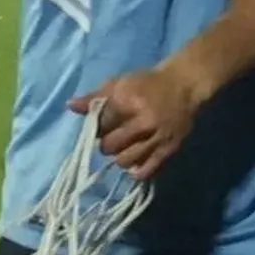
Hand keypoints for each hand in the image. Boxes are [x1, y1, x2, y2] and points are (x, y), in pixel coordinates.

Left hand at [69, 61, 205, 179]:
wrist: (185, 85)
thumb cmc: (148, 83)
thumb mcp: (119, 83)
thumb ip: (95, 97)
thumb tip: (70, 106)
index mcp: (128, 100)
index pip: (100, 125)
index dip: (98, 127)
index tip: (104, 125)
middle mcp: (143, 120)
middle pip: (110, 146)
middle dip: (107, 144)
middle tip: (114, 138)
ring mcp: (158, 137)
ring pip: (125, 161)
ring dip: (120, 157)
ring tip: (125, 148)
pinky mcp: (169, 149)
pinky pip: (147, 170)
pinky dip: (136, 171)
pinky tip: (135, 162)